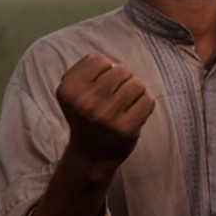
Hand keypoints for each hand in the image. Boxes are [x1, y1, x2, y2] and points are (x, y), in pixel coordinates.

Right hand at [55, 53, 154, 172]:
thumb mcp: (73, 91)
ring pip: (137, 84)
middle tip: (115, 97)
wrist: (90, 155)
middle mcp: (85, 102)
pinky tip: (132, 114)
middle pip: (122, 70)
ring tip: (125, 104)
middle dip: (123, 80)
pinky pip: (148, 101)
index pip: (100, 60)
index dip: (104, 70)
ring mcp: (107, 116)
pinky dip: (144, 105)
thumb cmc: (86, 116)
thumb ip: (86, 69)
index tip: (100, 86)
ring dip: (135, 92)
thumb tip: (111, 63)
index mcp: (68, 90)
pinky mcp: (126, 128)